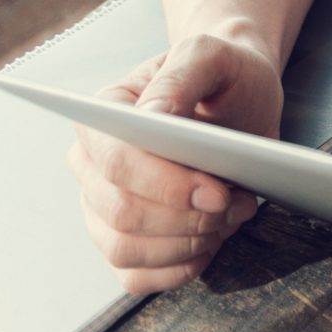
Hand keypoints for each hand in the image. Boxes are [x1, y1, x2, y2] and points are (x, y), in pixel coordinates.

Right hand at [66, 32, 282, 292]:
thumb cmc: (223, 73)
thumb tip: (153, 110)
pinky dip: (178, 268)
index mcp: (102, 117)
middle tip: (237, 202)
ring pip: (125, 250)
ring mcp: (102, 207)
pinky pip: (135, 276)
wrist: (240, 95)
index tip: (216, 190)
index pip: (115, 163)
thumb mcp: (213, 55)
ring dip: (188, 243)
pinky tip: (211, 244)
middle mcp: (91, 165)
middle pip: (122, 214)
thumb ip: (183, 74)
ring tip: (232, 214)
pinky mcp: (125, 240)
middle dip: (188, 217)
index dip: (164, 185)